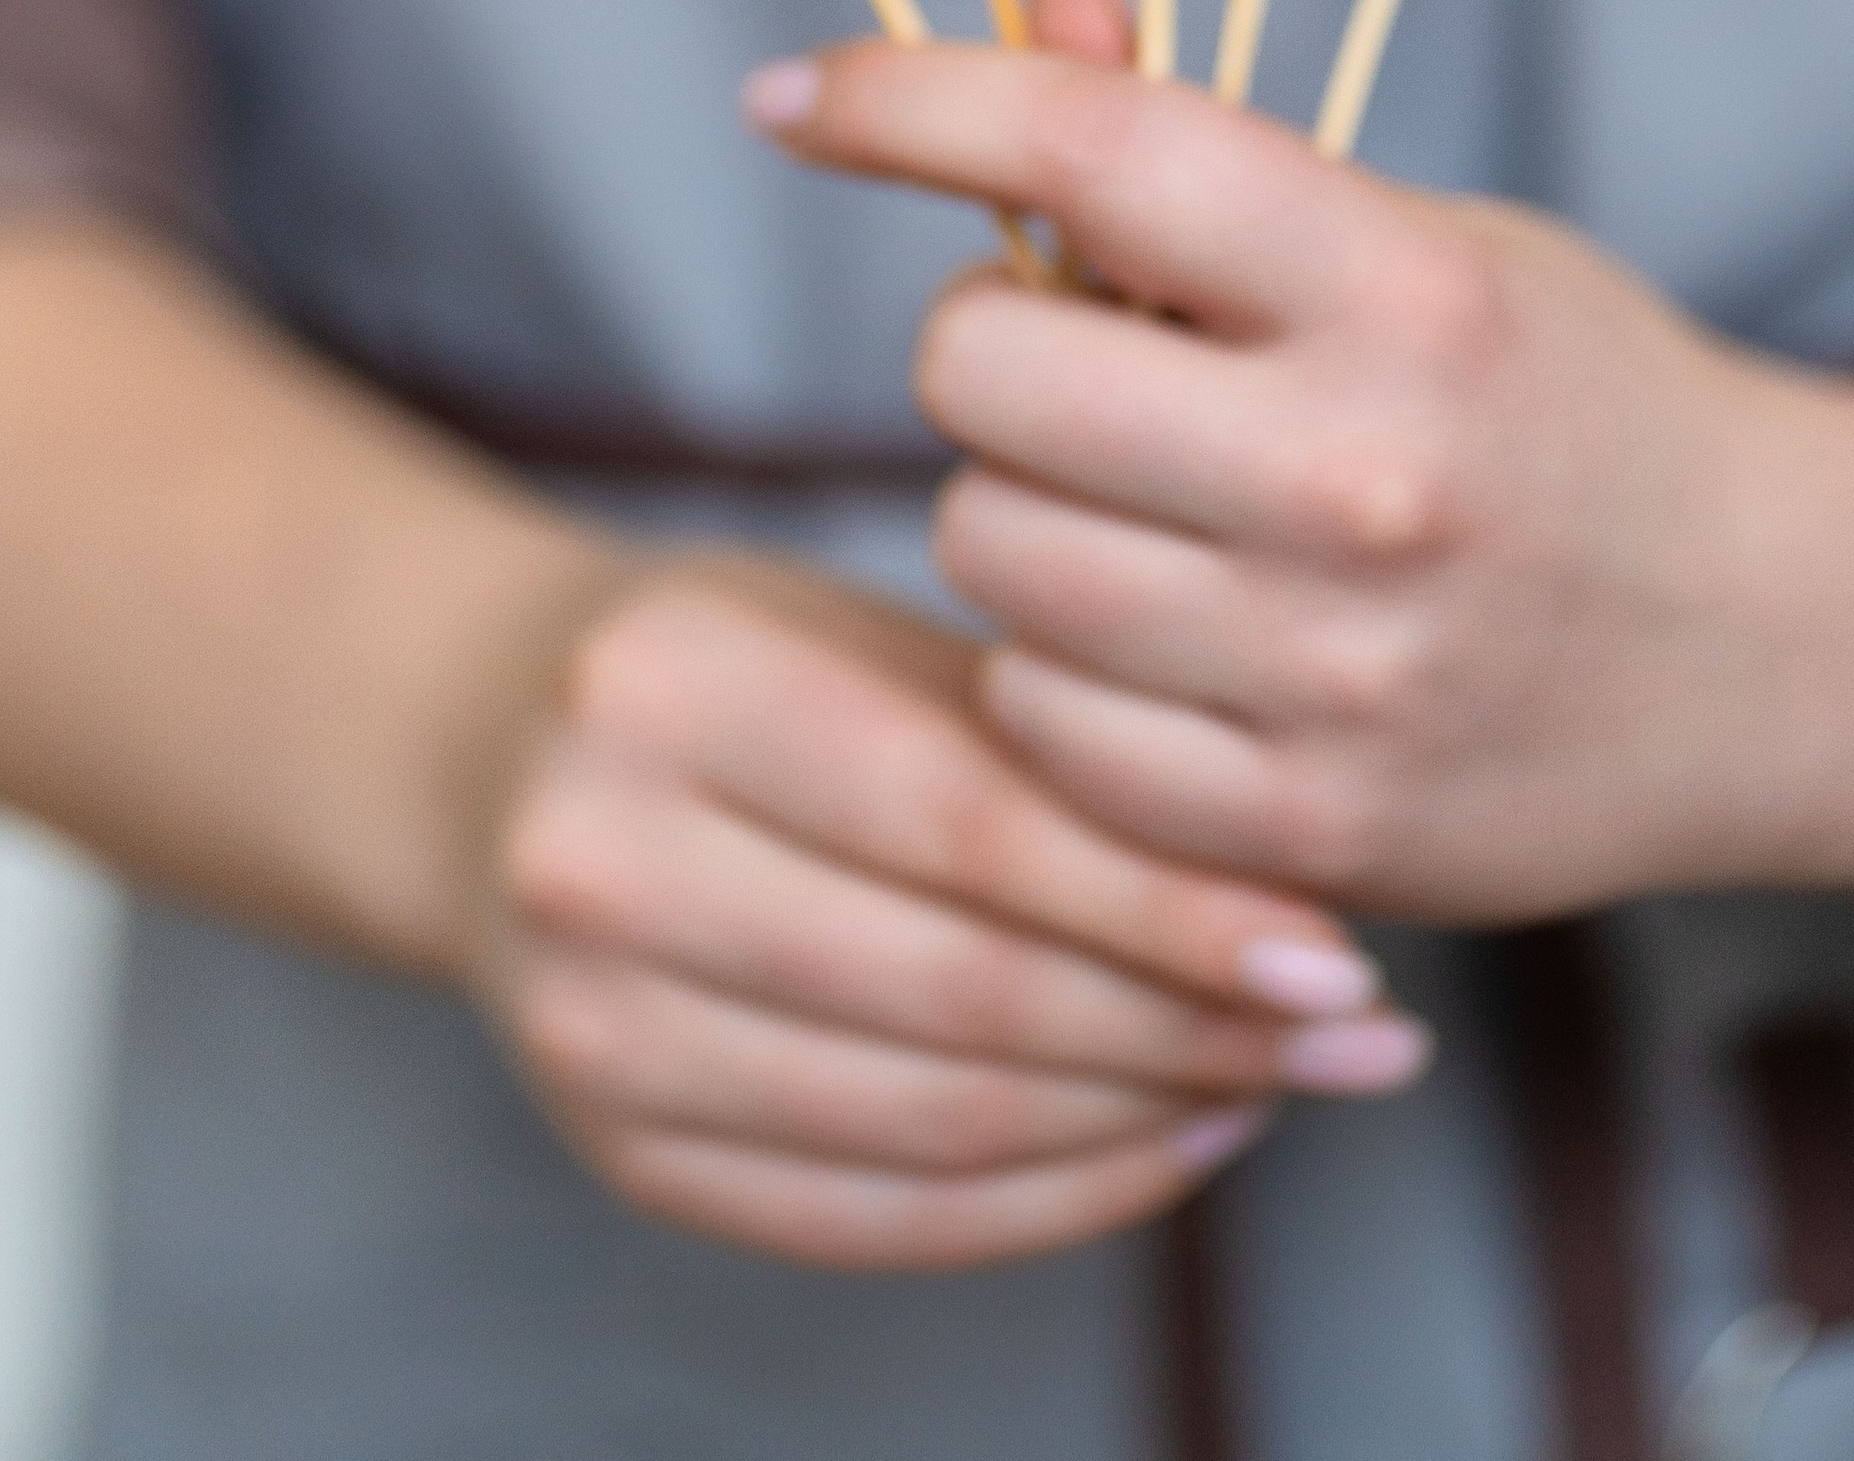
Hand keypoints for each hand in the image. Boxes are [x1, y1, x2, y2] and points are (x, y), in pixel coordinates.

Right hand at [473, 546, 1432, 1269]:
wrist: (493, 746)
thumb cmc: (743, 666)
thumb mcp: (864, 635)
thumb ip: (1044, 747)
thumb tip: (1300, 897)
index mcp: (670, 684)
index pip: (969, 829)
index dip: (1170, 907)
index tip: (1343, 953)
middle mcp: (598, 859)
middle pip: (956, 994)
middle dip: (1186, 1029)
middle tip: (1361, 1034)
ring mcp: (587, 1027)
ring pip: (927, 1125)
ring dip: (1140, 1122)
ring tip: (1286, 1082)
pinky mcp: (609, 1150)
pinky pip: (866, 1217)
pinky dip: (1042, 1200)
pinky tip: (1166, 1144)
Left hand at [743, 0, 1853, 926]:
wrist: (1785, 646)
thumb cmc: (1568, 402)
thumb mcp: (1422, 238)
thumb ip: (1204, 149)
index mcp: (1404, 288)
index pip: (1094, 150)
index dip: (909, 102)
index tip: (795, 99)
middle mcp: (1364, 479)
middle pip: (979, 369)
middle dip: (995, 342)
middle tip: (1089, 358)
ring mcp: (1334, 674)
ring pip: (983, 548)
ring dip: (1021, 508)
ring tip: (1149, 504)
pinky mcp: (1306, 831)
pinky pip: (1038, 721)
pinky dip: (1064, 670)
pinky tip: (1171, 639)